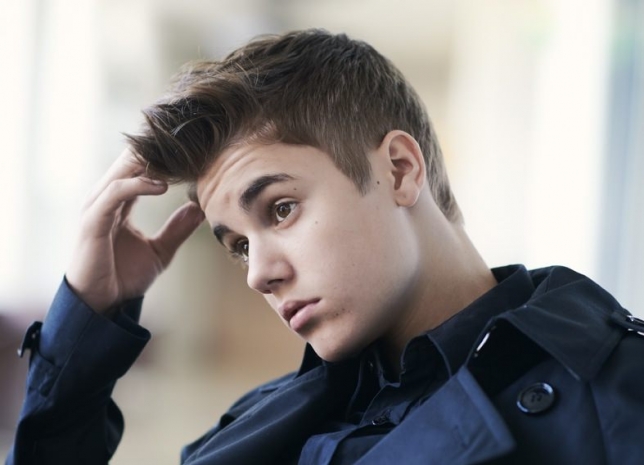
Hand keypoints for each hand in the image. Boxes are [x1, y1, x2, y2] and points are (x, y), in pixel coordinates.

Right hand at [66, 148, 203, 312]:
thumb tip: (199, 208)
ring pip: (121, 172)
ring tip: (177, 156)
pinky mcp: (93, 221)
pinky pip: (116, 193)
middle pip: (129, 163)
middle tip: (184, 139)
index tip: (189, 148)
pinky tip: (162, 186)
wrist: (103, 305)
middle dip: (155, 150)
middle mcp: (105, 200)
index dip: (160, 157)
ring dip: (148, 161)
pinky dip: (138, 185)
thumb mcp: (160, 250)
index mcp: (119, 203)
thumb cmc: (124, 277)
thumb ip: (177, 229)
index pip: (138, 169)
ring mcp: (97, 208)